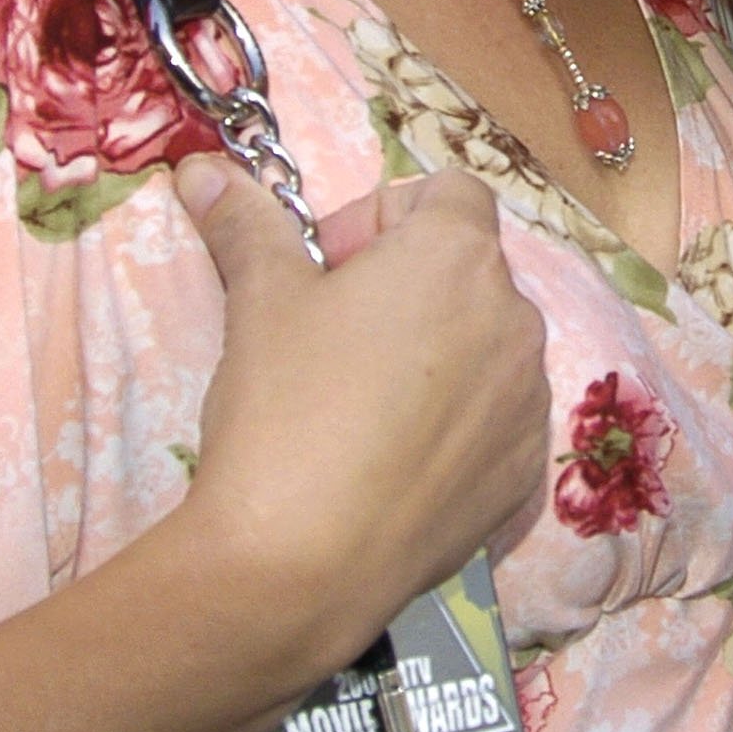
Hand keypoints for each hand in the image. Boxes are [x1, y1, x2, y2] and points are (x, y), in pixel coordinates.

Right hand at [170, 157, 548, 668]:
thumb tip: (203, 168)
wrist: (303, 563)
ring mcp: (529, 399)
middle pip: (466, 271)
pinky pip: (495, 421)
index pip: (446, 193)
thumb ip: (246, 222)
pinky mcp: (525, 471)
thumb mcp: (259, 300)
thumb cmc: (285, 408)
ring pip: (484, 347)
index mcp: (458, 255)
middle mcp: (516, 317)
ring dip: (434, 356)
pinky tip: (387, 465)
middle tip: (331, 342)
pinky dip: (453, 425)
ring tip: (357, 411)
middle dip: (405, 288)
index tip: (328, 272)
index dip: (382, 220)